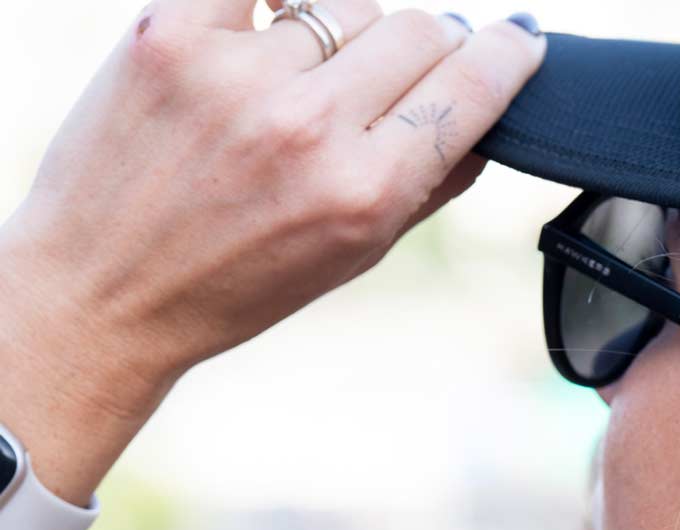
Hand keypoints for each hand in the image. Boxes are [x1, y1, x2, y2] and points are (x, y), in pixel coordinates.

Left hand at [1, 0, 545, 406]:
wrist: (101, 291)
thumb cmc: (238, 281)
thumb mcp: (361, 251)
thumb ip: (435, 177)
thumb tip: (492, 106)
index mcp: (367, 190)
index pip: (474, 84)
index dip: (509, 52)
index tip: (518, 38)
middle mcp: (308, 126)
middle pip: (419, 28)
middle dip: (432, 40)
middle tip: (409, 63)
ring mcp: (235, 73)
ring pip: (346, 2)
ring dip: (347, 30)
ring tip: (313, 75)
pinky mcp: (168, 33)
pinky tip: (274, 18)